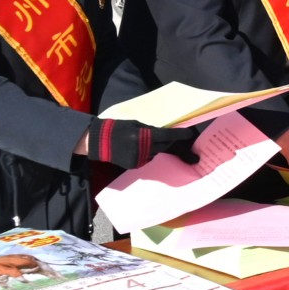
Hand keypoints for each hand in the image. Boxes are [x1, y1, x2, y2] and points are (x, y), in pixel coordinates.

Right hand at [84, 119, 201, 168]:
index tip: (189, 133)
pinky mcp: (135, 165)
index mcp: (143, 135)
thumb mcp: (135, 123)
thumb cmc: (117, 128)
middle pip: (164, 145)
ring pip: (157, 153)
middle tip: (172, 136)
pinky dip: (149, 153)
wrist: (99, 142)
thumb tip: (165, 131)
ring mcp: (139, 158)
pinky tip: (141, 149)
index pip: (167, 135)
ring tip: (150, 141)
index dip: (180, 134)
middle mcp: (143, 148)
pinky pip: (148, 159)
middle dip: (170, 140)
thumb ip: (150, 129)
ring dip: (158, 147)